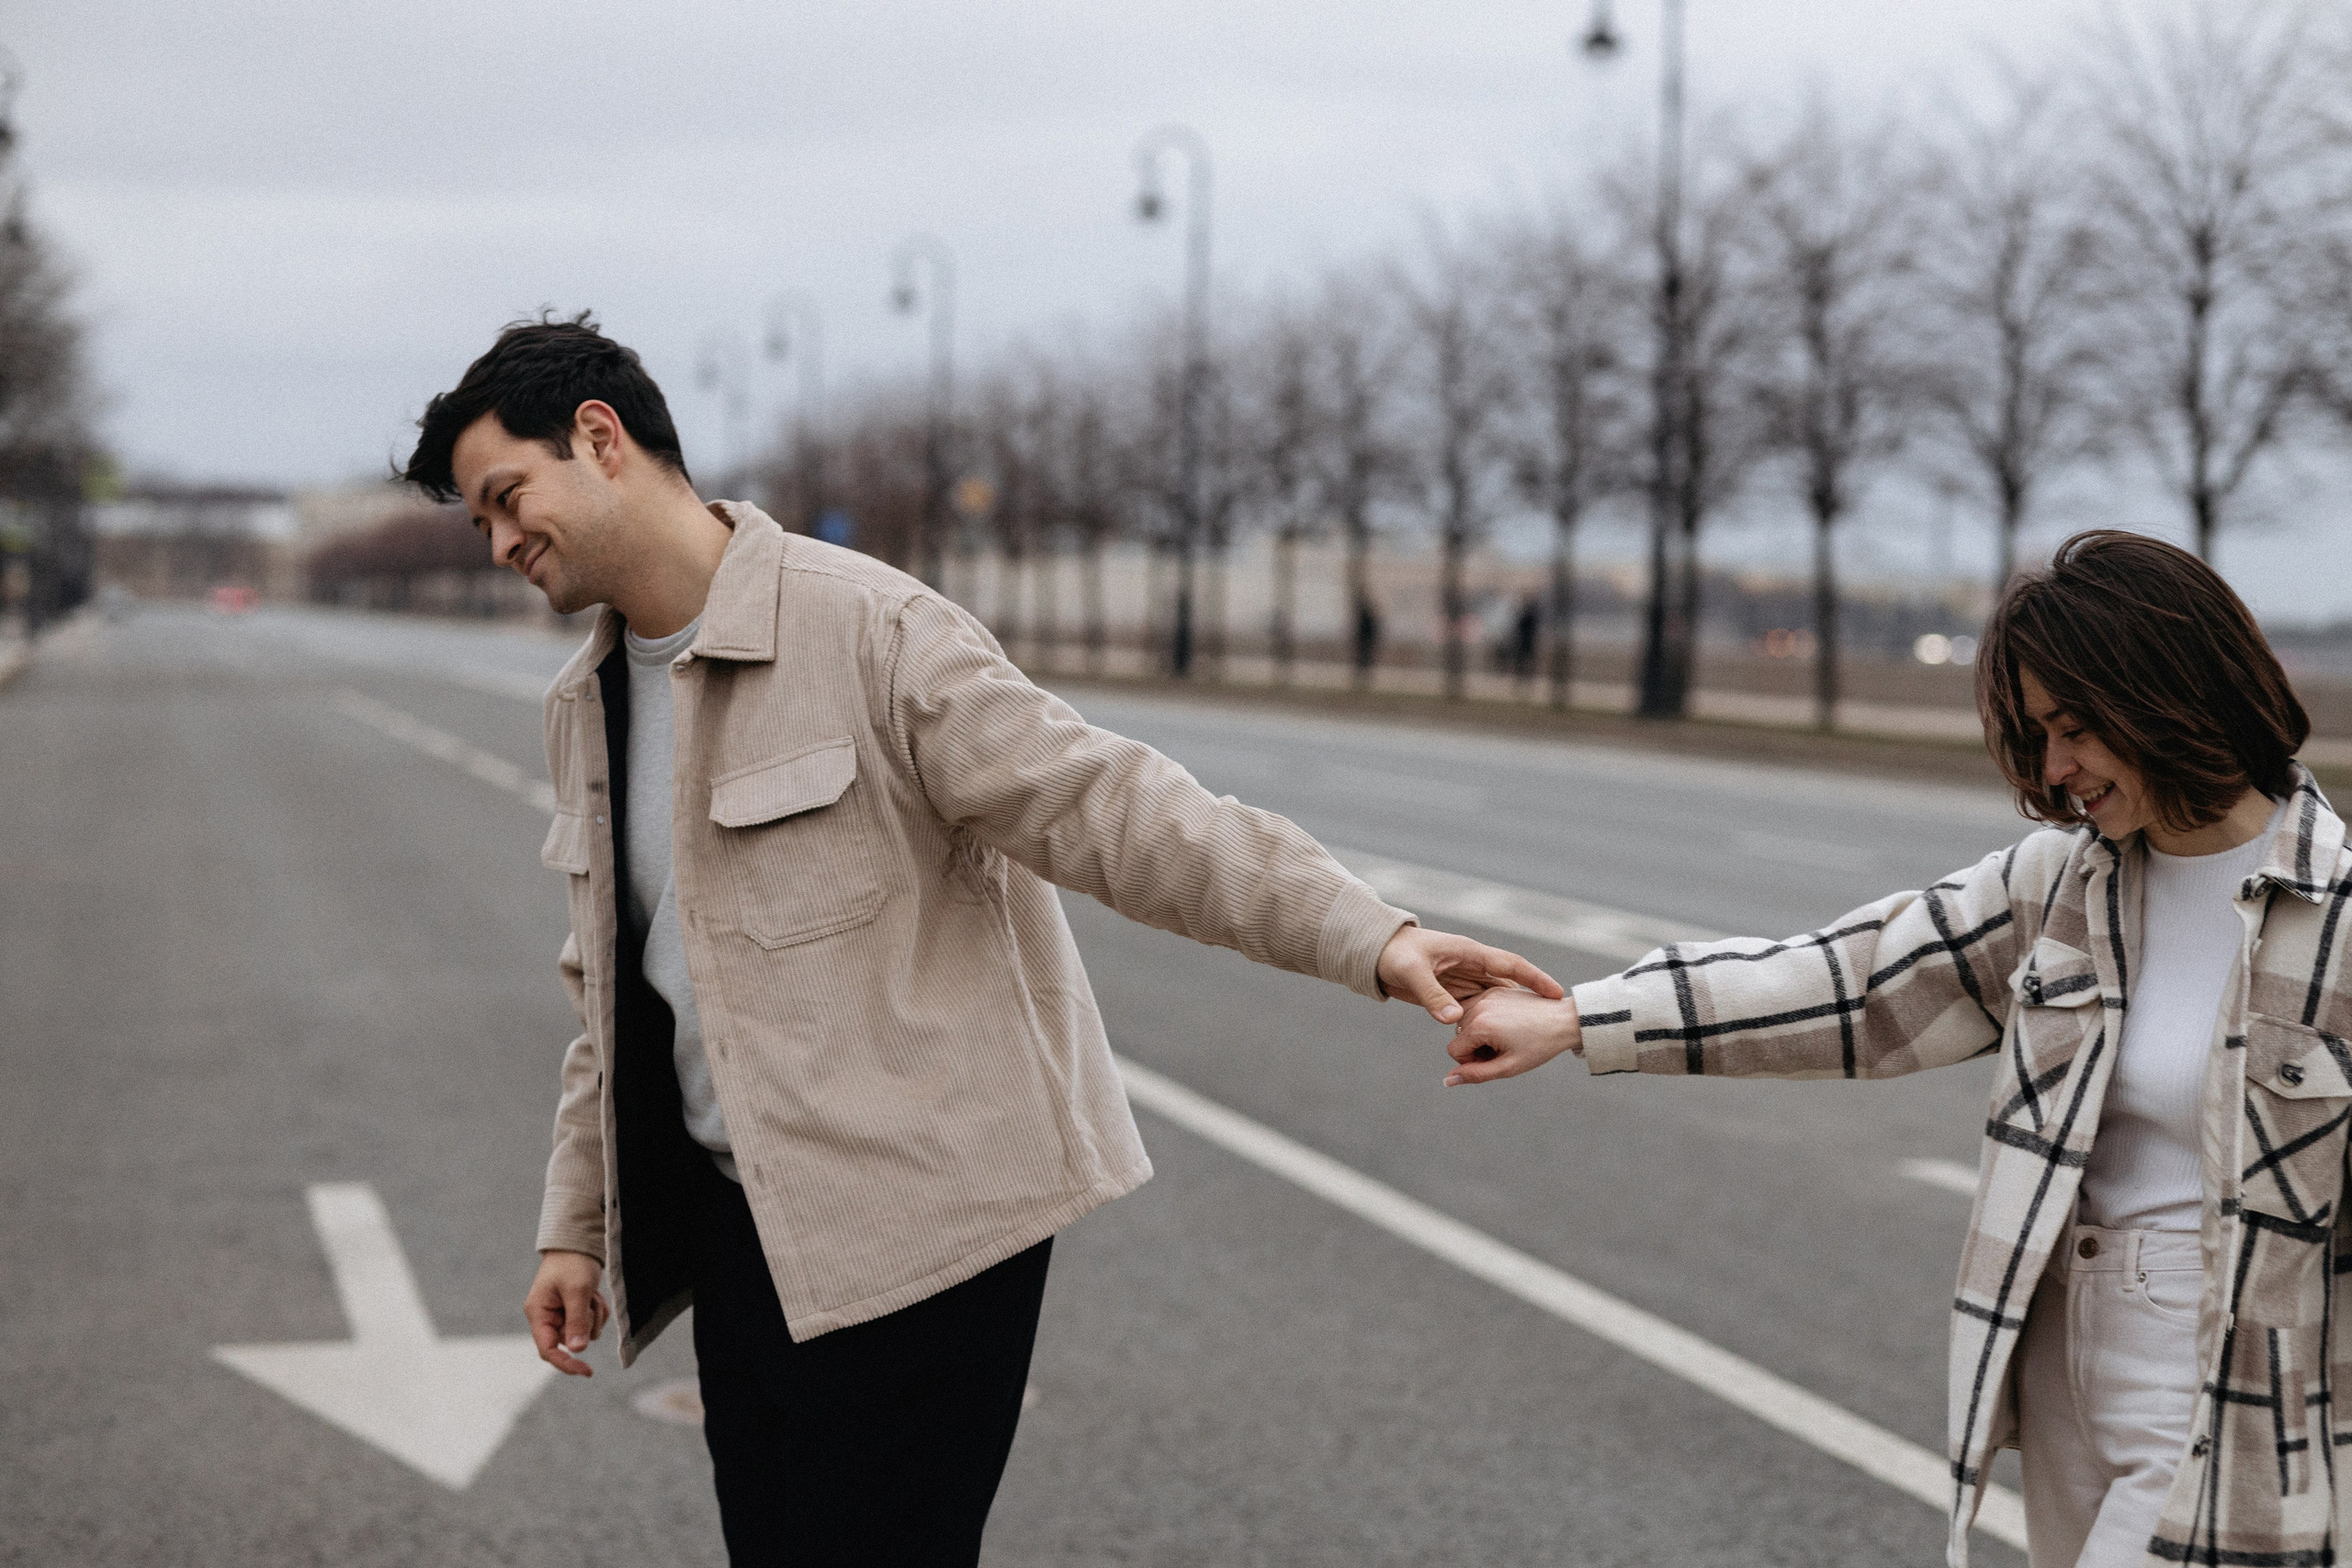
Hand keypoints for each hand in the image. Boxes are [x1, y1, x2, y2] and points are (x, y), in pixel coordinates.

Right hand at [525, 1250, 609, 1376]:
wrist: (578, 1243)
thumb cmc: (572, 1263)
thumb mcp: (577, 1291)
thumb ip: (577, 1321)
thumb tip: (578, 1351)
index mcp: (538, 1314)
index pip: (548, 1350)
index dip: (565, 1363)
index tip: (587, 1371)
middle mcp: (547, 1317)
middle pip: (571, 1341)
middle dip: (586, 1325)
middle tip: (591, 1301)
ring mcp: (562, 1315)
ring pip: (585, 1333)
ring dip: (594, 1316)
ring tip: (592, 1294)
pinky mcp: (575, 1311)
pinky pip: (592, 1323)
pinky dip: (598, 1311)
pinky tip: (595, 1295)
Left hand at [1376, 925, 1562, 1023]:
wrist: (1373, 951)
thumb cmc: (1393, 954)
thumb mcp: (1413, 974)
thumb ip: (1433, 997)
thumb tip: (1455, 1023)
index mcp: (1468, 952)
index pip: (1510, 964)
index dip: (1535, 978)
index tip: (1556, 993)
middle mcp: (1470, 965)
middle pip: (1509, 982)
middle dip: (1531, 998)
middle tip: (1555, 1016)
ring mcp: (1462, 978)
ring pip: (1494, 997)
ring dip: (1511, 1011)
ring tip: (1536, 1029)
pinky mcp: (1450, 990)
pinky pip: (1476, 1006)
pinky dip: (1488, 1020)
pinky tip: (1499, 1035)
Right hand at [1444, 986, 1582, 1084]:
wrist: (1564, 1020)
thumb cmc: (1540, 1045)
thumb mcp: (1508, 1067)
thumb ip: (1476, 1075)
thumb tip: (1448, 1080)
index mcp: (1480, 1025)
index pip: (1454, 1051)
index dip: (1471, 1061)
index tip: (1494, 1059)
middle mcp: (1478, 1006)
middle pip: (1459, 1035)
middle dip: (1475, 1047)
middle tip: (1503, 1049)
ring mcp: (1485, 995)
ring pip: (1465, 1022)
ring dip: (1478, 1032)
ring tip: (1503, 1037)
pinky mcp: (1493, 990)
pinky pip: (1476, 1008)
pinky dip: (1484, 1019)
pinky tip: (1505, 1025)